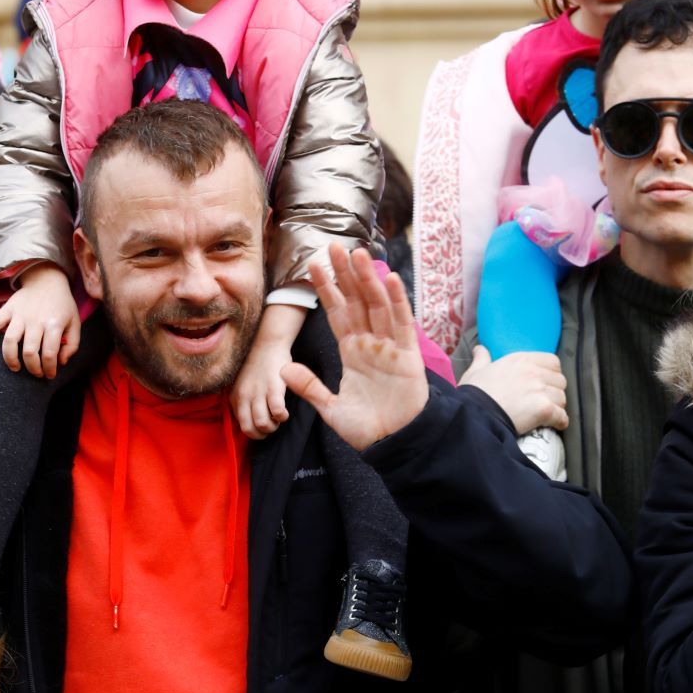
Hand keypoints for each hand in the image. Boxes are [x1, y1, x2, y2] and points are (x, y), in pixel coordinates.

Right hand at [0, 264, 79, 378]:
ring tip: (16, 368)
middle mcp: (35, 320)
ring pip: (9, 342)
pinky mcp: (7, 309)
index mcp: (54, 323)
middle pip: (29, 352)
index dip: (49, 369)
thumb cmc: (62, 305)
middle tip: (36, 373)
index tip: (49, 375)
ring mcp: (19, 314)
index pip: (49, 354)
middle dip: (32, 369)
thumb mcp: (75, 322)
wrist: (46, 280)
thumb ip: (72, 344)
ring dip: (11, 360)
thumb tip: (60, 362)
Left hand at [231, 303, 304, 438]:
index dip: (254, 432)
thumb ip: (243, 402)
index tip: (263, 427)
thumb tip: (250, 421)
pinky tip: (284, 412)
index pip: (242, 425)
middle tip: (272, 426)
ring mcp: (258, 392)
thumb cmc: (257, 366)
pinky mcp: (274, 387)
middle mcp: (244, 396)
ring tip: (278, 419)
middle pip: (250, 429)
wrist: (267, 344)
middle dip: (262, 434)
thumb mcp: (241, 385)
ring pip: (262, 423)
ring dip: (273, 426)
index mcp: (235, 397)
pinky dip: (281, 417)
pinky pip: (276, 411)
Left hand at [282, 244, 428, 450]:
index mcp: (352, 352)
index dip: (326, 290)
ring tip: (357, 253)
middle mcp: (370, 343)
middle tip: (334, 247)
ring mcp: (390, 347)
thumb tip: (283, 369)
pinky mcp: (408, 356)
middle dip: (346, 274)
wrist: (393, 445)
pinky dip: (397, 302)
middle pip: (357, 301)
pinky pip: (402, 324)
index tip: (312, 267)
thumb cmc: (366, 428)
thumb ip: (309, 387)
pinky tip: (390, 280)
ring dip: (368, 279)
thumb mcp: (330, 408)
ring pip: (377, 305)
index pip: (337, 313)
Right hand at [458, 345, 568, 434]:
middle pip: (560, 381)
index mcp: (521, 360)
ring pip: (562, 399)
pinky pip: (562, 416)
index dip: (551, 373)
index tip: (545, 381)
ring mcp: (540, 391)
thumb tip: (480, 349)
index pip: (552, 362)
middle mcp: (535, 372)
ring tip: (548, 414)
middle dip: (554, 391)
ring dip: (557, 407)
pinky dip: (560, 421)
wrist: (474, 414)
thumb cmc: (474, 393)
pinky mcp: (544, 410)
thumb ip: (482, 358)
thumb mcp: (475, 371)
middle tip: (545, 400)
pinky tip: (556, 424)